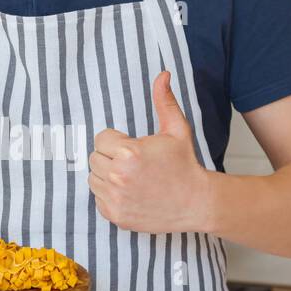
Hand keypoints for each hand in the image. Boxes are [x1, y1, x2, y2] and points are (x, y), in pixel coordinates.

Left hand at [88, 71, 213, 233]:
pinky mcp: (115, 216)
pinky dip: (110, 196)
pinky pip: (98, 199)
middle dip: (110, 157)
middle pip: (94, 158)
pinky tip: (131, 193)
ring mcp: (116, 199)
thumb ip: (164, 102)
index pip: (101, 138)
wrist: (196, 203)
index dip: (116, 141)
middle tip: (133, 163)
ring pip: (93, 179)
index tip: (132, 147)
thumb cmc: (185, 164)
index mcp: (129, 153)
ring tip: (131, 177)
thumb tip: (162, 74)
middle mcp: (118, 176)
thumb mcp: (177, 130)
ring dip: (107, 176)